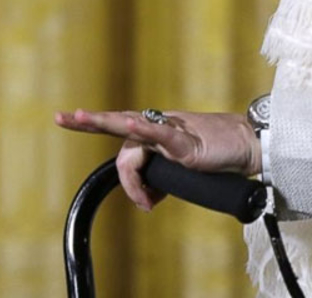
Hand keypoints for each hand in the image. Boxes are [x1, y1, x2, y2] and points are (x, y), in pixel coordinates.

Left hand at [53, 109, 261, 210]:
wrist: (249, 144)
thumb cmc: (220, 154)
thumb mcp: (184, 168)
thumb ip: (163, 177)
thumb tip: (149, 195)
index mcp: (158, 131)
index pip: (122, 129)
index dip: (96, 123)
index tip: (69, 118)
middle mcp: (161, 126)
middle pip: (119, 126)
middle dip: (89, 121)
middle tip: (62, 117)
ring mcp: (173, 131)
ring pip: (135, 140)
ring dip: (125, 163)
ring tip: (130, 182)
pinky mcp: (186, 141)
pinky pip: (161, 135)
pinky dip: (145, 131)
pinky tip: (130, 124)